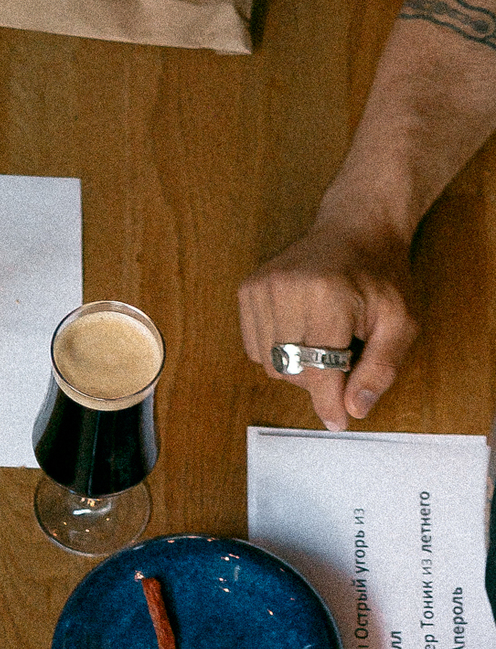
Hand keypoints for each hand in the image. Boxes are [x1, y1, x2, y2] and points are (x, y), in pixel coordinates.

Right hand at [238, 219, 416, 429]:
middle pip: (293, 372)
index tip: (337, 422)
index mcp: (328, 297)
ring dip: (298, 365)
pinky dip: (279, 351)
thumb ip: (381, 368)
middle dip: (319, 377)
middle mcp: (287, 290)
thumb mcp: (400, 321)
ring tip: (322, 339)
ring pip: (271, 365)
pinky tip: (301, 329)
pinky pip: (256, 349)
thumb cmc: (380, 275)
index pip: (319, 370)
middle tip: (344, 353)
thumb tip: (355, 410)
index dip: (329, 403)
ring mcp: (262, 288)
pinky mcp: (248, 290)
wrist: (356, 226)